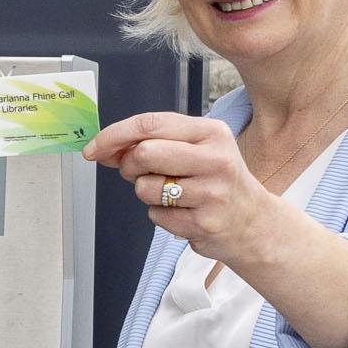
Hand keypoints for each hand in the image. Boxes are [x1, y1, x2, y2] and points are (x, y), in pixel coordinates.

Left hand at [87, 111, 261, 258]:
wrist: (253, 222)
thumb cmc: (218, 180)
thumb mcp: (198, 149)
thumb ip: (155, 141)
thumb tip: (106, 147)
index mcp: (211, 133)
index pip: (151, 124)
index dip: (114, 135)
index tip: (94, 148)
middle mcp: (215, 159)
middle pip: (144, 154)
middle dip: (129, 165)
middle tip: (139, 172)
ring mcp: (211, 193)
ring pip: (145, 188)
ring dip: (146, 192)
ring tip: (171, 193)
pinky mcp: (204, 223)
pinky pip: (155, 216)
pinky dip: (160, 215)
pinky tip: (183, 212)